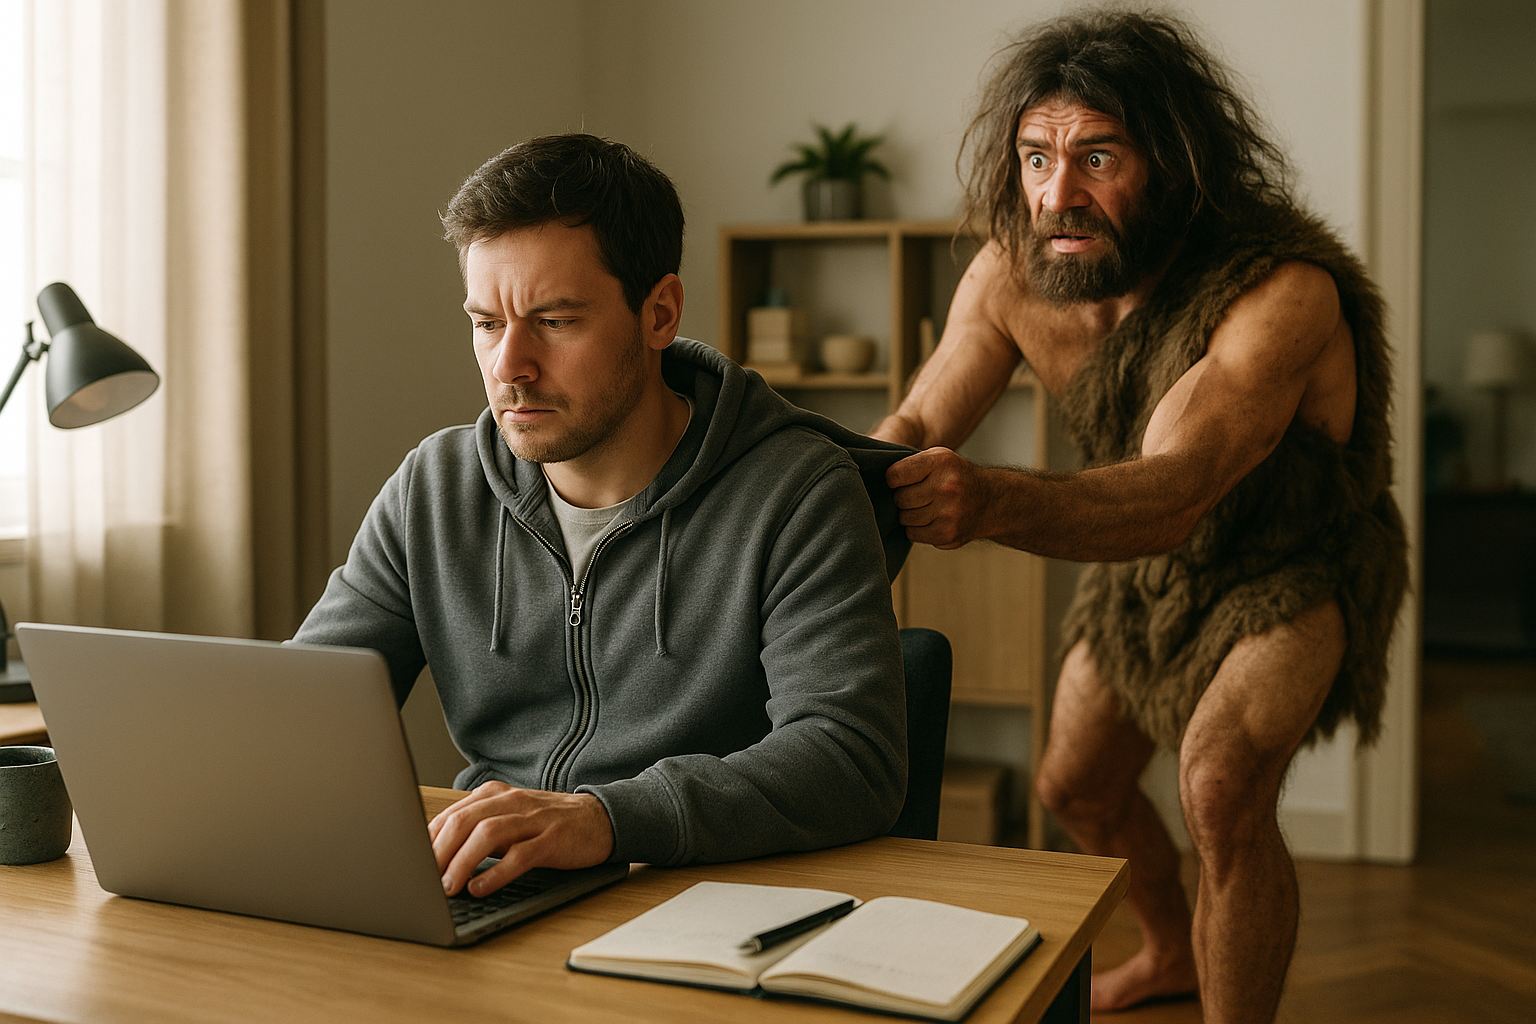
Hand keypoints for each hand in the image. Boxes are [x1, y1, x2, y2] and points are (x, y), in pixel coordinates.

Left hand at [428, 781, 614, 896]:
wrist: (598, 819)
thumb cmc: (545, 825)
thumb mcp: (508, 821)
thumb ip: (476, 831)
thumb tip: (434, 857)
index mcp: (495, 795)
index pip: (452, 814)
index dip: (427, 840)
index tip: (411, 863)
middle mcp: (512, 802)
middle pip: (465, 821)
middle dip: (439, 851)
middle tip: (422, 878)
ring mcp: (534, 820)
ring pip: (489, 834)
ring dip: (463, 861)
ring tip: (447, 886)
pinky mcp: (553, 840)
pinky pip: (520, 855)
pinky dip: (496, 873)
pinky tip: (480, 887)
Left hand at [886, 447, 990, 548]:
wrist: (992, 500)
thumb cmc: (956, 477)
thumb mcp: (939, 458)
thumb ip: (910, 464)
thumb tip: (873, 478)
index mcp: (941, 462)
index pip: (894, 475)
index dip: (893, 480)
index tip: (900, 481)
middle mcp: (946, 487)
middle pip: (899, 499)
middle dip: (903, 498)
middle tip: (918, 495)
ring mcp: (948, 513)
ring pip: (905, 518)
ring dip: (910, 514)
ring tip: (927, 506)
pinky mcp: (947, 534)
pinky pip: (913, 534)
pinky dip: (917, 528)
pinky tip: (931, 519)